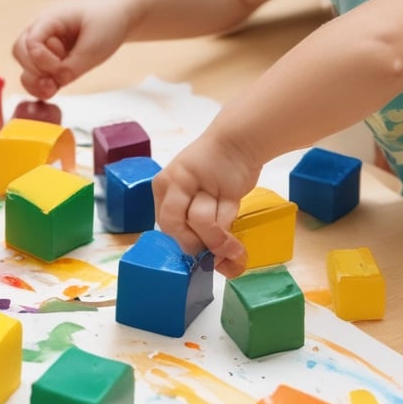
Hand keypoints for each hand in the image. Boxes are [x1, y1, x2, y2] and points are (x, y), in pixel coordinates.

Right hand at [13, 0, 127, 99]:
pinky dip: (39, 86)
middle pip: (19, 52)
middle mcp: (41, 30)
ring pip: (24, 66)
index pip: (30, 41)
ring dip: (36, 81)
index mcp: (50, 18)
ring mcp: (42, 45)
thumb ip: (73, 67)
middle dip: (36, 70)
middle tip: (57, 78)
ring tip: (54, 87)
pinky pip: (33, 75)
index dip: (42, 60)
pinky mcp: (47, 60)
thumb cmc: (106, 23)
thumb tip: (55, 83)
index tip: (62, 67)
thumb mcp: (95, 46)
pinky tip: (52, 90)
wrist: (116, 20)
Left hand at [152, 132, 261, 277]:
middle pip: (173, 226)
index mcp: (163, 187)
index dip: (180, 244)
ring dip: (215, 243)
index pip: (164, 224)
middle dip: (194, 245)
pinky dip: (229, 237)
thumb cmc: (217, 172)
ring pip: (198, 222)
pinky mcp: (222, 187)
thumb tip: (206, 261)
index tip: (196, 259)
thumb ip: (193, 223)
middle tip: (211, 259)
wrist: (239, 142)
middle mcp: (174, 184)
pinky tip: (236, 248)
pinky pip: (222, 219)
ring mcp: (197, 184)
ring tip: (231, 253)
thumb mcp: (196, 195)